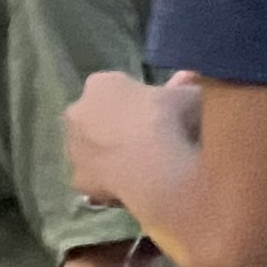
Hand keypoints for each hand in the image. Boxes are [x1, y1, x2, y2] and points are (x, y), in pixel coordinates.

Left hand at [64, 69, 198, 210]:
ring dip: (112, 154)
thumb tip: (193, 78)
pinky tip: (134, 188)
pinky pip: (97, 179)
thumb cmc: (172, 122)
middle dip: (121, 126)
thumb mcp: (191, 97)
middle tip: (151, 142)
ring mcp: (73, 148)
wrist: (155, 168)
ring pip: (94, 149)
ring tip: (145, 169)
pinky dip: (112, 182)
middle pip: (101, 118)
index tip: (160, 115)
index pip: (118, 89)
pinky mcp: (78, 180)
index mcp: (101, 84)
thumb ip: (188, 89)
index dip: (141, 102)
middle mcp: (77, 112)